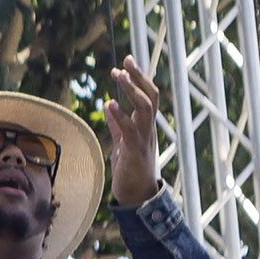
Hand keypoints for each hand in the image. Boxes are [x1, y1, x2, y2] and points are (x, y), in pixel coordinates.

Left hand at [101, 55, 166, 210]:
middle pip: (150, 97)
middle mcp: (149, 130)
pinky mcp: (136, 152)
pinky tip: (109, 104)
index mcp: (145, 127)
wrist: (137, 197)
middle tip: (126, 60)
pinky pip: (130, 130)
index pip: (148, 96)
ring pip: (145, 109)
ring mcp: (144, 140)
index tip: (127, 61)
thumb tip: (109, 105)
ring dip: (132, 90)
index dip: (139, 78)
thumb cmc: (130, 170)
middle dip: (139, 77)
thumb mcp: (122, 142)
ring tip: (118, 74)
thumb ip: (117, 124)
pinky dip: (120, 116)